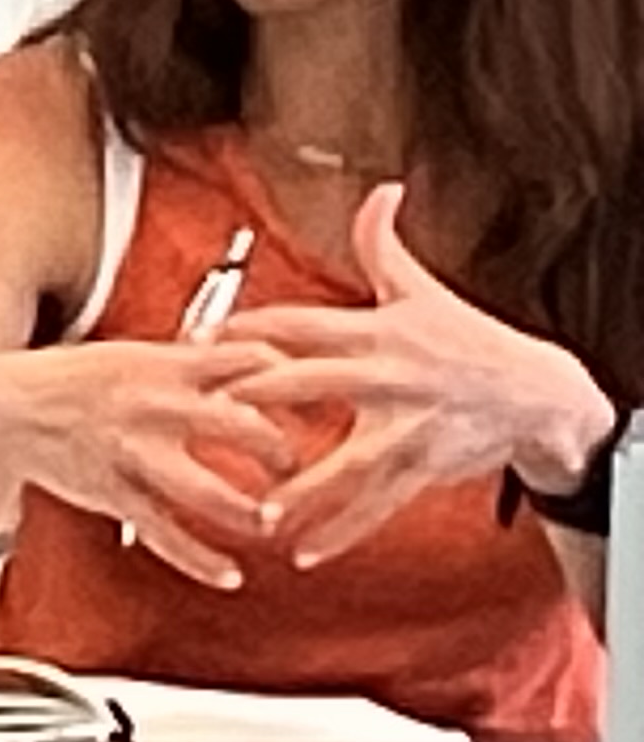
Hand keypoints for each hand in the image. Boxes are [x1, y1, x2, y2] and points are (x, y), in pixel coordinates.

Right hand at [0, 336, 299, 588]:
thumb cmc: (76, 380)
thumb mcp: (134, 354)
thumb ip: (196, 362)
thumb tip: (268, 357)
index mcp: (161, 364)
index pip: (245, 359)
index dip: (290, 377)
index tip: (317, 393)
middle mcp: (150, 405)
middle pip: (234, 423)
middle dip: (275, 447)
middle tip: (293, 464)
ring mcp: (129, 452)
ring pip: (200, 487)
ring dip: (242, 509)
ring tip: (269, 522)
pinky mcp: (110, 493)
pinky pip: (161, 532)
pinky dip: (197, 559)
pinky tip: (229, 574)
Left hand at [215, 182, 616, 568]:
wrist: (539, 395)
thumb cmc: (470, 341)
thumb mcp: (424, 292)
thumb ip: (384, 245)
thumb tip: (381, 190)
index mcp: (377, 331)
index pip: (303, 322)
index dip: (252, 327)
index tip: (201, 338)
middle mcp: (388, 377)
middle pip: (312, 382)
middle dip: (256, 395)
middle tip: (203, 410)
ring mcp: (407, 426)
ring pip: (345, 459)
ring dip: (301, 488)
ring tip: (256, 510)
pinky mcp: (424, 466)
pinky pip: (376, 505)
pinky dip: (341, 530)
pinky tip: (303, 551)